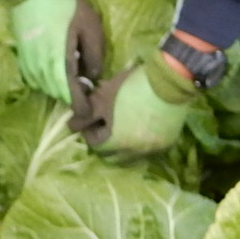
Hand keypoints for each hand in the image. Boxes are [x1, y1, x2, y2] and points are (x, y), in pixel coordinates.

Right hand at [0, 0, 104, 102]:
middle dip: (72, 96)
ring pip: (46, 87)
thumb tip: (94, 76)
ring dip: (59, 88)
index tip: (91, 110)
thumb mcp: (89, 26)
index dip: (82, 108)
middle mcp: (42, 70)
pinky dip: (47, 80)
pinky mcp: (22, 56)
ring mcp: (29, 64)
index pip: (71, 98)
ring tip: (72, 75)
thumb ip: (94, 54)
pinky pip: (35, 78)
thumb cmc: (64, 5)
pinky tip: (55, 67)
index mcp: (60, 64)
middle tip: (86, 86)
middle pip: (58, 95)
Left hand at [68, 57, 198, 158]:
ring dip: (123, 146)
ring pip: (132, 156)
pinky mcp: (167, 143)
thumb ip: (85, 114)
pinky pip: (148, 150)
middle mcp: (135, 152)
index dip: (89, 133)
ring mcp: (153, 149)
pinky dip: (140, 144)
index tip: (91, 122)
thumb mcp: (102, 97)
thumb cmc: (130, 88)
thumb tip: (71, 126)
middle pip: (113, 156)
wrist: (167, 81)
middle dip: (105, 144)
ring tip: (121, 129)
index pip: (96, 146)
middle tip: (104, 127)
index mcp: (117, 141)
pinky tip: (138, 129)